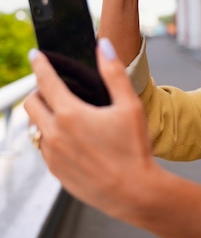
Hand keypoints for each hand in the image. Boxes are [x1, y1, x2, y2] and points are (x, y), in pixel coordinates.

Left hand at [24, 38, 160, 223]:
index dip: (40, 64)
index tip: (36, 54)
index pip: (46, 80)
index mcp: (70, 114)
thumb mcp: (129, 105)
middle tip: (54, 87)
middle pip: (31, 103)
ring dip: (44, 115)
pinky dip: (51, 137)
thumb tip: (103, 45)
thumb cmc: (134, 148)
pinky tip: (72, 138)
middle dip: (38, 90)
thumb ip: (113, 72)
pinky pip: (45, 148)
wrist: (134, 192)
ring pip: (36, 127)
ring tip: (65, 113)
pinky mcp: (56, 172)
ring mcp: (52, 156)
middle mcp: (55, 134)